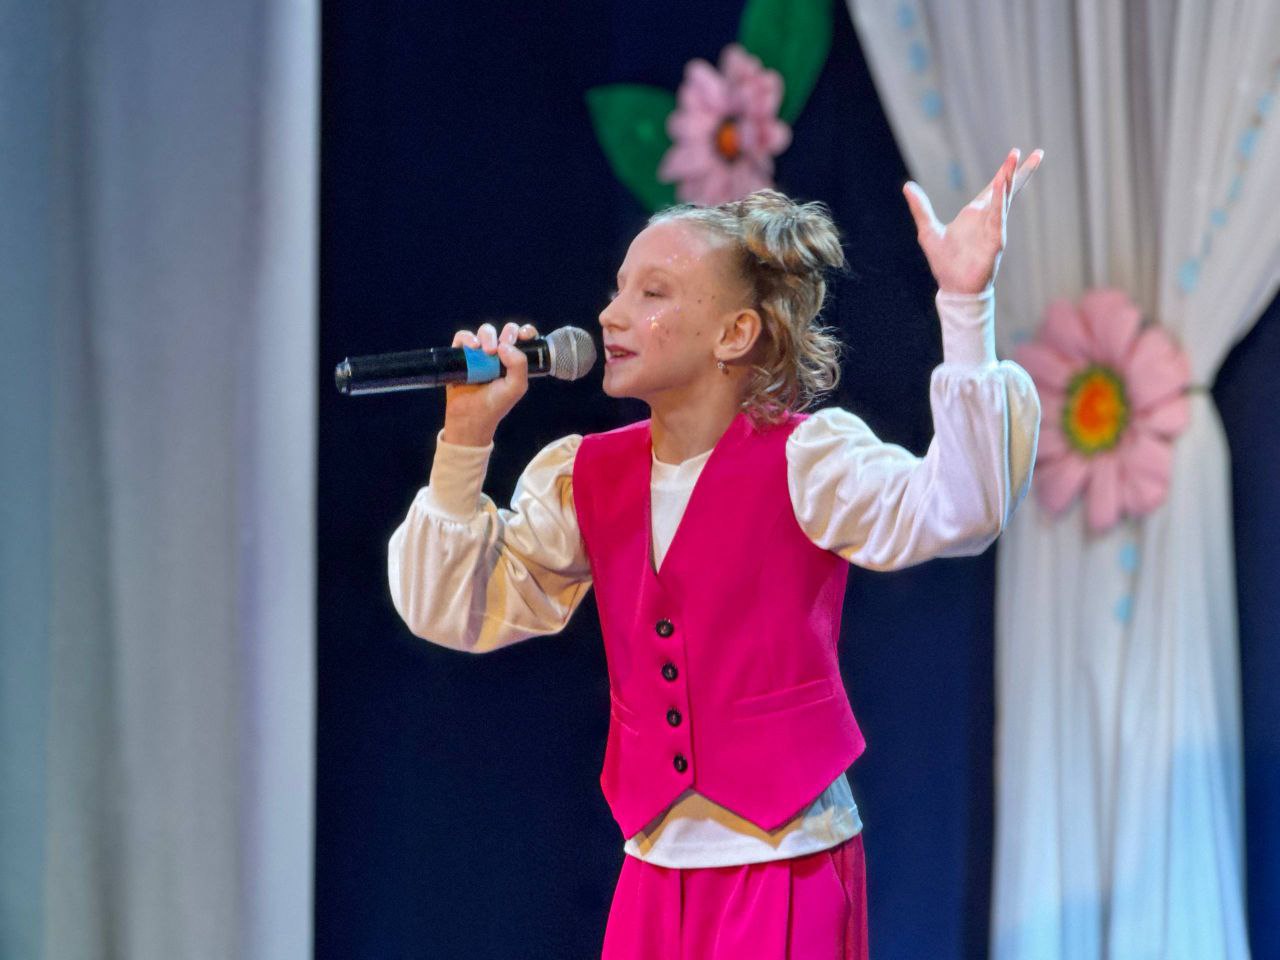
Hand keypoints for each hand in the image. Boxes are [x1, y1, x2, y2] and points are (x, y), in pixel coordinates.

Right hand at [442, 321, 539, 445]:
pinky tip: (472, 347)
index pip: (523, 338)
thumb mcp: (516, 387)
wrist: (471, 417)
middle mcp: (498, 355)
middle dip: (508, 332)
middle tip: (504, 345)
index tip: (523, 336)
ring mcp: (479, 354)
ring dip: (488, 335)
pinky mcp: (460, 355)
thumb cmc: (495, 404)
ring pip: (485, 331)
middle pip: (505, 331)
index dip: (525, 332)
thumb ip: (519, 365)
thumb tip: (504, 345)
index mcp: (514, 361)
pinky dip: (467, 337)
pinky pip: (463, 337)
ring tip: (487, 351)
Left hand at [903, 147, 1042, 294]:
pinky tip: (1000, 187)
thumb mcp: (928, 231)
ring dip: (1008, 180)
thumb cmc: (945, 263)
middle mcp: (988, 218)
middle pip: (1006, 189)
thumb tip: (907, 186)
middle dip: (1016, 171)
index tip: (1015, 153)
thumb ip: (920, 208)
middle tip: (1031, 152)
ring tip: (1013, 161)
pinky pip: (998, 218)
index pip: (993, 188)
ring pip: (1004, 199)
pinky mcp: (995, 241)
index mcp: (975, 214)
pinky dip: (999, 203)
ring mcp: (994, 229)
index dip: (1004, 171)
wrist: (954, 288)